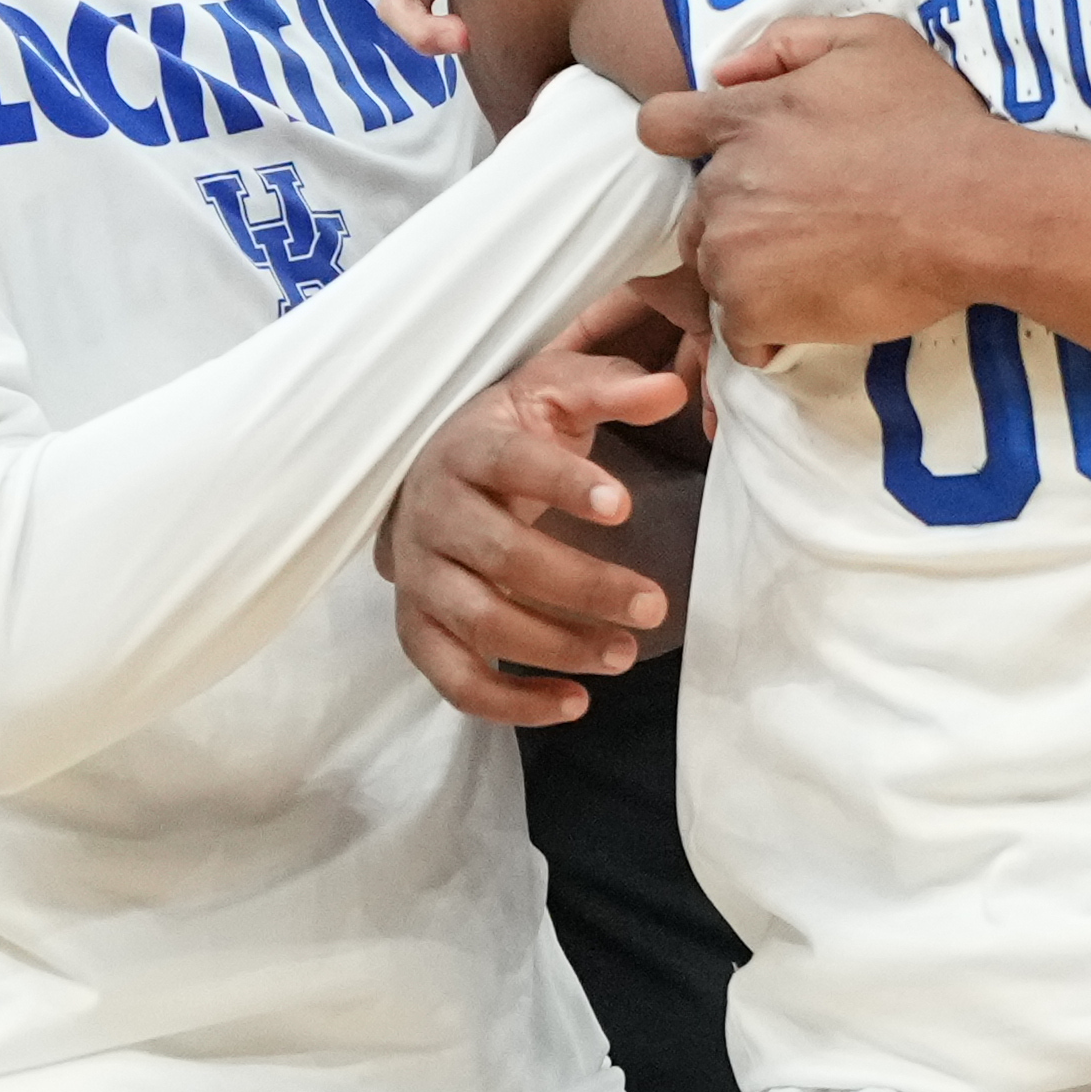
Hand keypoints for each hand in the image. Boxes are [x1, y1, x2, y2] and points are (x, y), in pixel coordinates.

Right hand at [378, 303, 689, 724]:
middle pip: (503, 556)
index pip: (510, 464)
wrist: (437, 476)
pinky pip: (453, 678)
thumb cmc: (511, 435)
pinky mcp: (418, 627)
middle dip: (583, 586)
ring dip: (555, 647)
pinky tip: (573, 703)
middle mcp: (432, 514)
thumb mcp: (555, 396)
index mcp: (467, 449)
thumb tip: (672, 389)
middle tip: (654, 605)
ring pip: (479, 621)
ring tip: (626, 654)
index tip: (624, 506)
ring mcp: (420, 576)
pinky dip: (509, 703)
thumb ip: (612, 389)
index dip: (563, 484)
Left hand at [642, 14, 1018, 361]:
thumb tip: (727, 71)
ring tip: (819, 275)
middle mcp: (723, 185)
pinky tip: (816, 314)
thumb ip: (789, 44)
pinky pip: (738, 331)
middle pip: (693, 214)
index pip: (662, 126)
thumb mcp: (872, 42)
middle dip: (737, 221)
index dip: (684, 142)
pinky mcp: (753, 311)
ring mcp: (732, 251)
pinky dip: (768, 331)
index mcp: (743, 119)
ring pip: (715, 272)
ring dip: (754, 276)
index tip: (721, 159)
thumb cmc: (935, 123)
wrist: (975, 209)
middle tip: (805, 230)